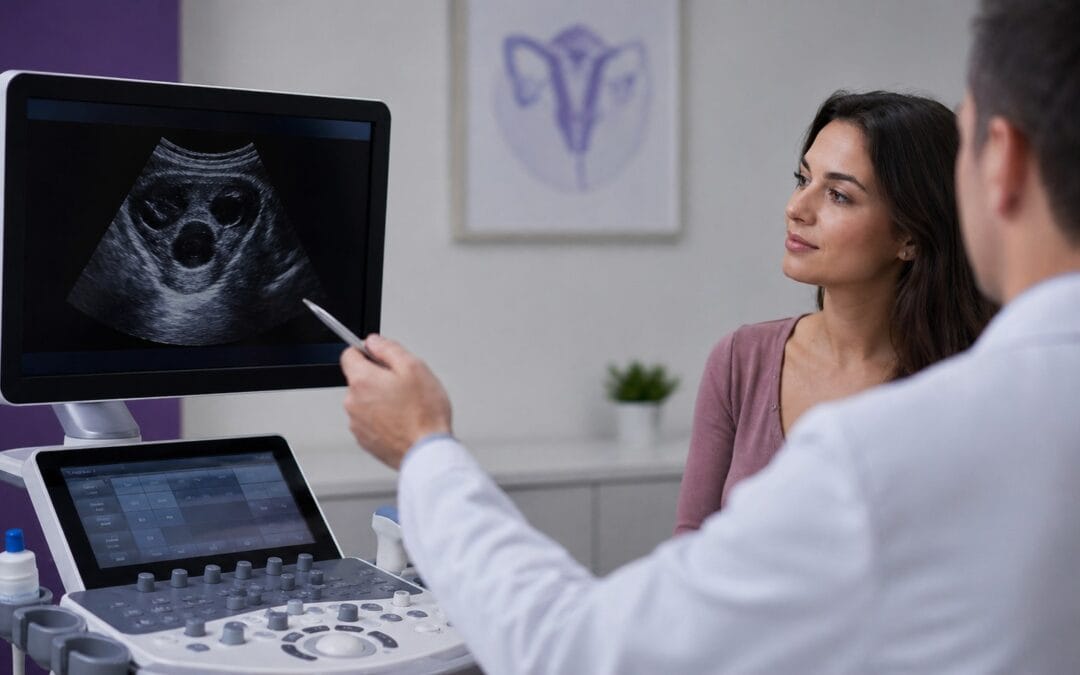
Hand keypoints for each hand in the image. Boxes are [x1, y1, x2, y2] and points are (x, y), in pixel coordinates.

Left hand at [339, 334, 452, 469]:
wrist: (426, 451)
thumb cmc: (424, 413)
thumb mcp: (414, 367)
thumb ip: (389, 349)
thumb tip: (374, 342)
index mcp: (362, 380)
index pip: (349, 354)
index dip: (367, 352)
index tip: (380, 357)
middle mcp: (353, 402)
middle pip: (359, 379)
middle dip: (377, 379)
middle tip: (403, 386)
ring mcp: (356, 423)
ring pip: (364, 402)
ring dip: (380, 400)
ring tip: (405, 408)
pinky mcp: (364, 440)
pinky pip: (370, 421)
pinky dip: (382, 419)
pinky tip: (402, 422)